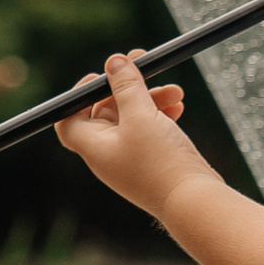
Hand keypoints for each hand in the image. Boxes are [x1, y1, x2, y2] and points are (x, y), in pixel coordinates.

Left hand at [52, 52, 214, 218]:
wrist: (195, 202)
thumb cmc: (161, 162)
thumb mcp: (141, 115)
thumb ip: (126, 86)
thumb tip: (113, 62)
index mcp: (94, 147)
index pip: (68, 119)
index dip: (78, 96)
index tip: (99, 77)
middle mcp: (108, 154)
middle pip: (106, 111)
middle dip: (127, 87)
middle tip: (143, 63)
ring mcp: (131, 159)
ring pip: (134, 117)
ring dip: (151, 98)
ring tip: (175, 91)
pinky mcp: (153, 161)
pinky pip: (151, 130)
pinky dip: (161, 114)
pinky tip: (179, 105)